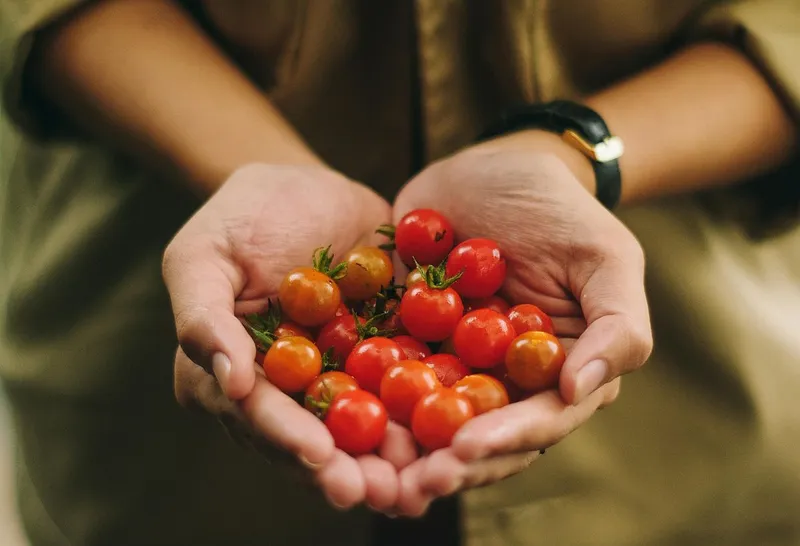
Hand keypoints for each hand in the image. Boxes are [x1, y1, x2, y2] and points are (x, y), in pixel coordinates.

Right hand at [163, 164, 415, 509]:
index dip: (286, 438)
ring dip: (389, 459)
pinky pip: (402, 389)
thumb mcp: (203, 255)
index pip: (257, 415)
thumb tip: (229, 383)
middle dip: (344, 469)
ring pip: (360, 428)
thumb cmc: (242, 216)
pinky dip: (425, 413)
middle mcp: (284, 390)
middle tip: (377, 492)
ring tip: (419, 481)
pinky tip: (453, 431)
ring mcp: (336, 378)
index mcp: (232, 375)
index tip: (319, 456)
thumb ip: (204, 317)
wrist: (309, 187)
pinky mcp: (380, 359)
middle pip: (312, 438)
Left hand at [391, 132, 652, 514]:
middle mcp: (505, 380)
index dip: (503, 441)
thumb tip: (580, 391)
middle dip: (446, 462)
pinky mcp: (408, 339)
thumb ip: (618, 325)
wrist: (491, 167)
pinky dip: (366, 396)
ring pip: (428, 419)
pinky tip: (339, 412)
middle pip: (478, 436)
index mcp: (558, 372)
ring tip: (370, 471)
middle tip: (410, 482)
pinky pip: (384, 374)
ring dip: (402, 449)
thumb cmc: (558, 209)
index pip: (537, 421)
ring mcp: (453, 363)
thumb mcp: (605, 257)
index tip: (464, 450)